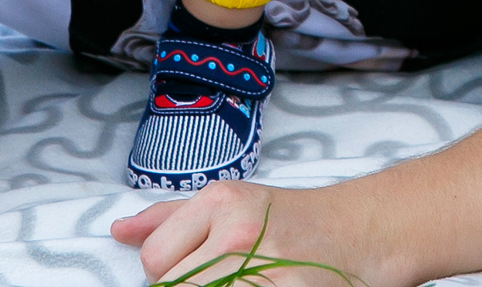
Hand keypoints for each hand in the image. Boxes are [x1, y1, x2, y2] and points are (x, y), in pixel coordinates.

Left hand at [112, 184, 375, 286]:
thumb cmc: (294, 221)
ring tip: (242, 280)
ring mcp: (263, 272)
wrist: (362, 234)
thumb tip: (119, 232)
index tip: (198, 267)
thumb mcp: (233, 201)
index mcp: (223, 203)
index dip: (171, 272)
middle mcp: (240, 234)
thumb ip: (171, 217)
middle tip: (225, 276)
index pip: (155, 261)